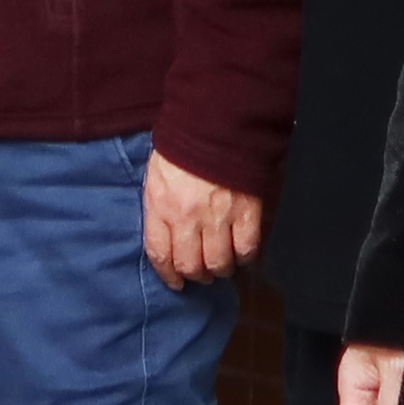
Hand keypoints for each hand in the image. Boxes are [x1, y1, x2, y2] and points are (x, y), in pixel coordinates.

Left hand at [143, 150, 264, 290]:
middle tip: (201, 273)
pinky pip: (247, 248)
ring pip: (219, 264)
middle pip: (191, 266)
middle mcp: (187, 218)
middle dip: (196, 275)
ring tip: (222, 264)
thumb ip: (158, 209)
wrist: (215, 123)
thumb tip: (165, 236)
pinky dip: (245, 256)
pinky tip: (242, 252)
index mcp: (161, 207)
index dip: (169, 275)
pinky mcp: (247, 211)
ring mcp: (219, 216)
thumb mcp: (155, 177)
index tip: (175, 281)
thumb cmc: (181, 146)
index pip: (161, 255)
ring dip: (220, 269)